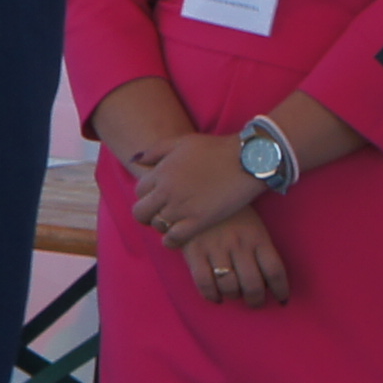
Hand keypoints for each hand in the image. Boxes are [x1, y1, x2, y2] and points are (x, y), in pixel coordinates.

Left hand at [129, 127, 264, 241]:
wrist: (246, 161)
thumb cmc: (216, 149)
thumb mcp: (183, 142)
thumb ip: (156, 150)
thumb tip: (135, 159)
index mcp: (161, 171)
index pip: (139, 191)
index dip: (147, 195)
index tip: (157, 198)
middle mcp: (166, 191)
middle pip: (140, 211)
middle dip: (146, 214)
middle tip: (157, 215)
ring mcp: (181, 207)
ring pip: (157, 225)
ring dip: (161, 226)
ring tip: (172, 223)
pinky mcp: (198, 221)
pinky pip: (173, 238)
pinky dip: (171, 241)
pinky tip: (177, 238)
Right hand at [178, 206, 288, 309]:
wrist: (197, 190)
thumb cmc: (230, 212)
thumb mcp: (252, 224)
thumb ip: (260, 247)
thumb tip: (268, 278)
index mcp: (257, 237)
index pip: (275, 271)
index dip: (281, 290)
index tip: (282, 299)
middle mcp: (239, 245)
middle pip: (253, 284)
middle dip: (256, 300)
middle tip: (255, 303)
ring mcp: (216, 249)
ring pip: (230, 287)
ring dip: (234, 297)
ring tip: (234, 295)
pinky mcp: (195, 252)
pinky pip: (204, 283)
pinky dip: (211, 295)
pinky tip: (216, 296)